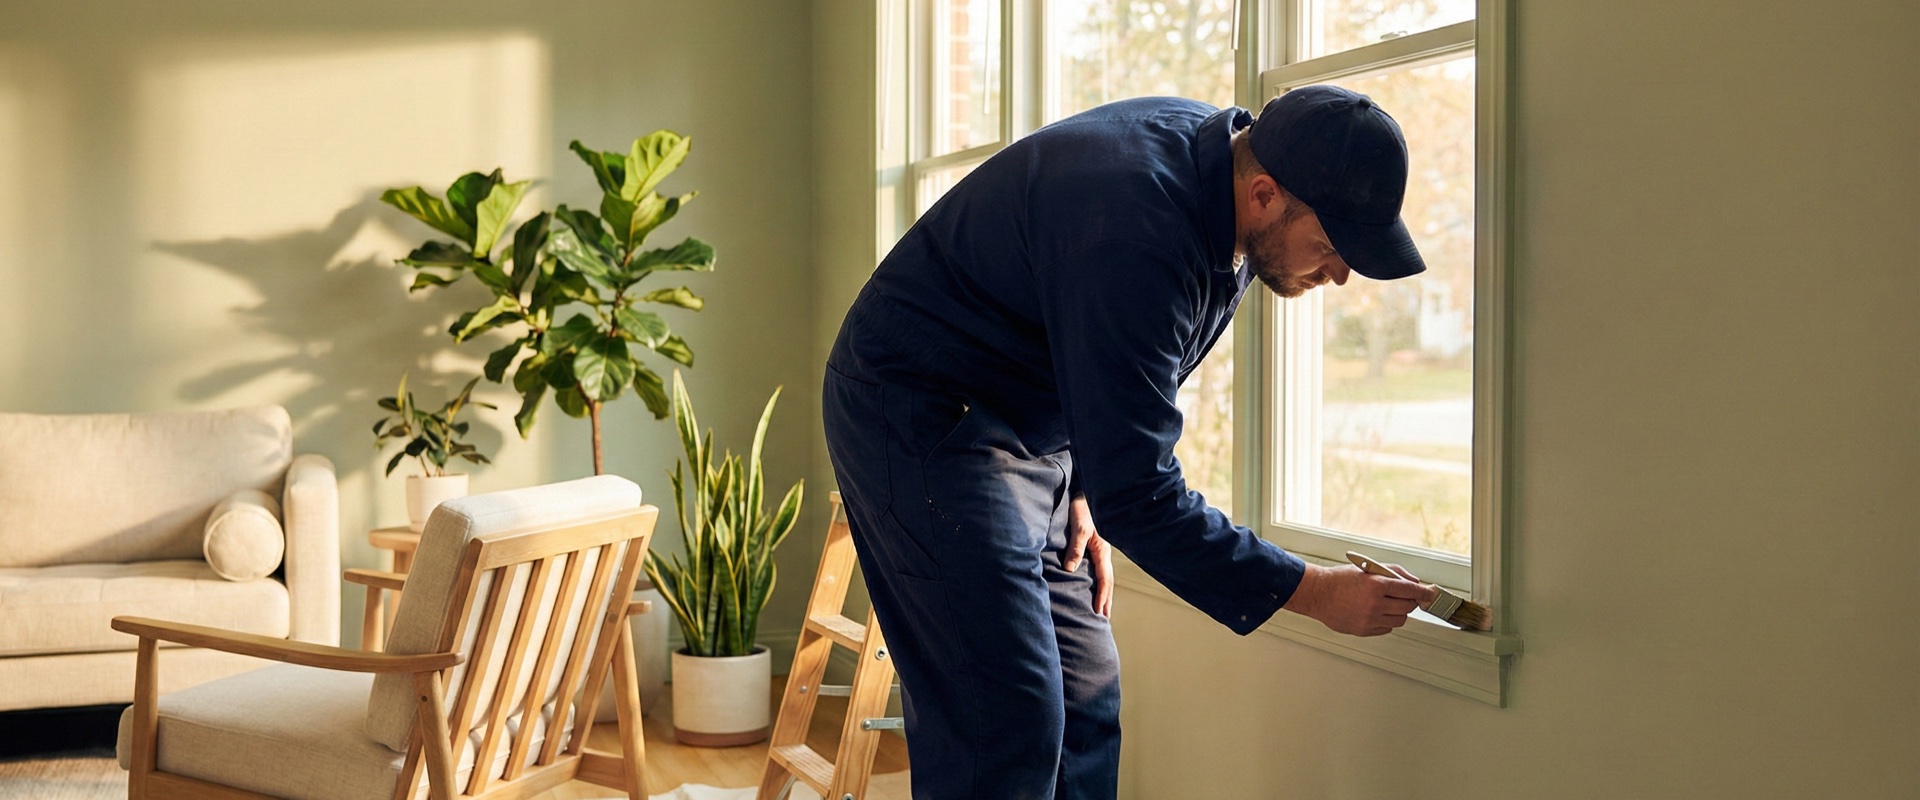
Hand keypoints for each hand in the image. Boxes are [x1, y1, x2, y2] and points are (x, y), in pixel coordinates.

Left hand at [1062, 496, 1112, 617]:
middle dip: (1106, 600)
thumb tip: (1070, 569)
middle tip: (1104, 619)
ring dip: (1102, 592)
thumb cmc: (1082, 507)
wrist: (1082, 491)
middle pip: (1107, 581)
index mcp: (1102, 550)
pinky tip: (1091, 586)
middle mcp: (1103, 552)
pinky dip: (1097, 581)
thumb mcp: (1079, 527)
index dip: (1102, 597)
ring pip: (1103, 576)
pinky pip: (1096, 569)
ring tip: (1100, 608)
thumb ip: (1075, 548)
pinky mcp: (1092, 545)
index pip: (1105, 580)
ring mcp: (1099, 549)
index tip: (1098, 613)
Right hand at [1281, 562, 1434, 635]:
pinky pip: (1387, 628)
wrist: (1318, 594)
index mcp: (1376, 585)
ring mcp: (1369, 619)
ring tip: (1387, 604)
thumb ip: (1393, 572)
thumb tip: (1414, 581)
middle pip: (1408, 606)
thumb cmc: (1340, 580)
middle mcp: (1374, 603)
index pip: (1410, 589)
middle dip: (1410, 600)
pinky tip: (1376, 612)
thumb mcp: (1368, 568)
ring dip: (1399, 611)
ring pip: (1400, 619)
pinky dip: (1387, 621)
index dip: (1423, 592)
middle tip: (1405, 596)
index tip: (1430, 593)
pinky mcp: (1364, 630)